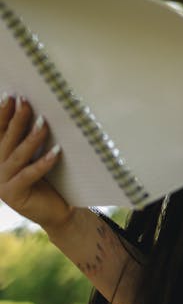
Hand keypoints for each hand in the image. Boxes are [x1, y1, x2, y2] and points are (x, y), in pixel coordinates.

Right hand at [0, 95, 71, 230]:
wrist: (55, 209)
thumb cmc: (47, 175)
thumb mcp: (35, 152)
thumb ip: (29, 134)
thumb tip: (36, 105)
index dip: (2, 112)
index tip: (11, 94)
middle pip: (6, 139)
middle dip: (16, 119)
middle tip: (26, 101)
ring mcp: (2, 182)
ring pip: (18, 155)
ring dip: (31, 138)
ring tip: (43, 122)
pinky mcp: (14, 195)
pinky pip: (29, 174)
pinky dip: (44, 162)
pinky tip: (57, 150)